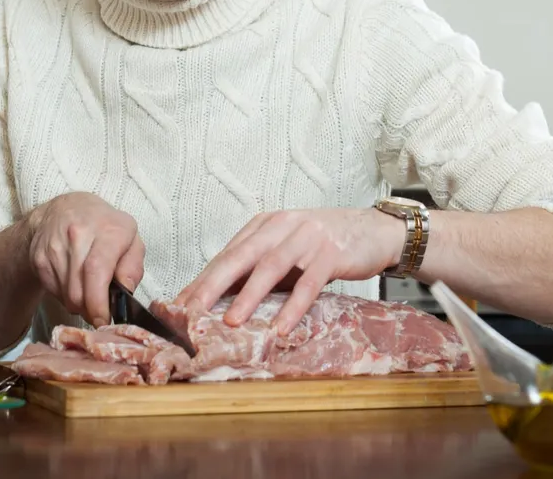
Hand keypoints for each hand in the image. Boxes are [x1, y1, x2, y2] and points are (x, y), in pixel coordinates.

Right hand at [28, 192, 144, 327]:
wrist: (64, 209)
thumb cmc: (105, 227)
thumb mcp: (131, 239)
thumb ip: (133, 267)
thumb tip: (125, 292)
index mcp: (108, 229)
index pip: (97, 270)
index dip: (99, 302)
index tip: (104, 320)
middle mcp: (78, 234)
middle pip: (79, 290)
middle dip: (90, 310)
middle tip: (99, 312)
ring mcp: (55, 246)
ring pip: (66, 295)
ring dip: (79, 305)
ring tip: (88, 294)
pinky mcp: (39, 258)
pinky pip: (53, 291)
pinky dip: (65, 297)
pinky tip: (74, 283)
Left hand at [175, 208, 406, 334]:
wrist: (374, 230)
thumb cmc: (324, 245)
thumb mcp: (286, 249)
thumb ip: (258, 267)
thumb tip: (221, 300)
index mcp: (264, 225)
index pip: (226, 254)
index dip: (202, 280)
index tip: (178, 305)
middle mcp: (281, 226)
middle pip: (239, 257)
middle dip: (212, 286)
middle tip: (190, 311)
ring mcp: (306, 238)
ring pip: (270, 268)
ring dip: (248, 296)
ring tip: (230, 321)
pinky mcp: (330, 255)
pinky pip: (308, 284)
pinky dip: (293, 306)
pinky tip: (281, 327)